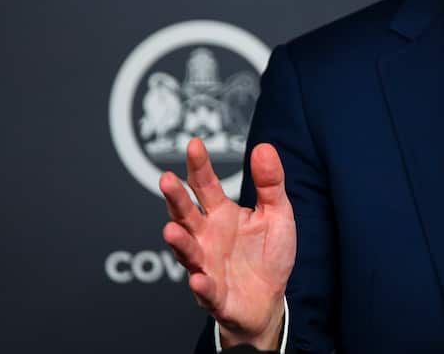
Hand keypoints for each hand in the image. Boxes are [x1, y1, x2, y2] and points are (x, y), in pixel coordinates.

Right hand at [161, 138, 296, 348]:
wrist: (269, 300)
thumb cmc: (267, 253)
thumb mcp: (277, 213)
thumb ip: (270, 183)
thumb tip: (264, 147)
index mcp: (221, 214)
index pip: (206, 185)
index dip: (200, 166)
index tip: (194, 144)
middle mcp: (206, 237)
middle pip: (186, 214)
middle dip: (175, 198)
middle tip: (165, 179)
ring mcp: (206, 266)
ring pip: (187, 252)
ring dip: (179, 242)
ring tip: (171, 230)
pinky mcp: (214, 296)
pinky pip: (206, 291)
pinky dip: (201, 286)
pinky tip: (198, 280)